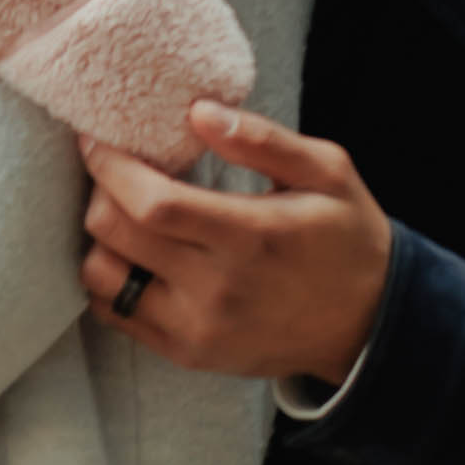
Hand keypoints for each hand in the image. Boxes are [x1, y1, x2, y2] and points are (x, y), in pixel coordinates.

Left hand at [79, 104, 391, 386]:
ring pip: (103, 277)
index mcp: (251, 236)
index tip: (97, 139)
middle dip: (100, 191)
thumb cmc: (345, 237)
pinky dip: (111, 279)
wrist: (368, 324)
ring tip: (126, 214)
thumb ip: (263, 140)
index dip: (111, 167)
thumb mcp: (327, 173)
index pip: (152, 203)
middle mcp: (217, 289)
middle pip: (115, 235)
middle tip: (114, 170)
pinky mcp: (187, 353)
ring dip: (102, 238)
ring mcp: (197, 328)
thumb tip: (198, 112)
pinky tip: (136, 256)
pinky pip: (116, 314)